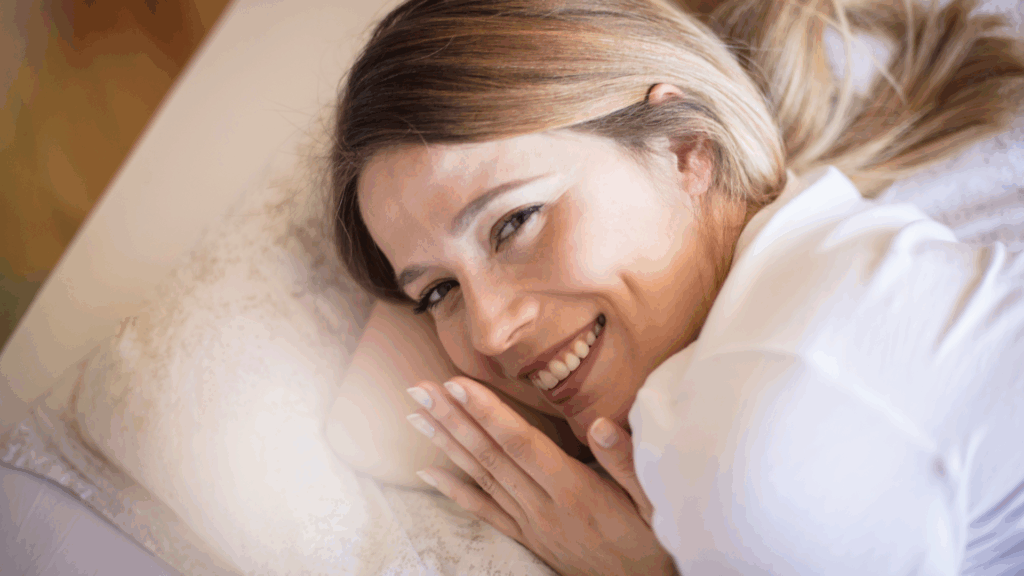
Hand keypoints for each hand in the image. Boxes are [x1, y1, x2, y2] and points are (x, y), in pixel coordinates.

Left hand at [404, 376, 676, 575]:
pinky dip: (454, 490)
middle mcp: (544, 506)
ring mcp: (531, 523)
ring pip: (481, 477)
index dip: (487, 413)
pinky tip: (427, 471)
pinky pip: (484, 511)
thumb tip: (601, 424)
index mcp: (574, 490)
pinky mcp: (528, 536)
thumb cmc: (653, 538)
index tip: (456, 385)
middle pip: (490, 455)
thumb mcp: (653, 498)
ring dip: (446, 443)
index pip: (521, 443)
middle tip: (420, 389)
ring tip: (415, 415)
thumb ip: (626, 462)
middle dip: (453, 418)